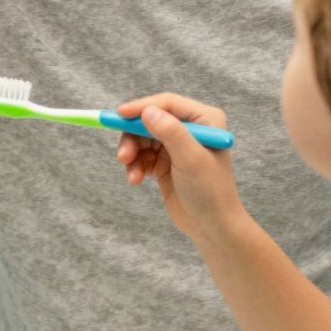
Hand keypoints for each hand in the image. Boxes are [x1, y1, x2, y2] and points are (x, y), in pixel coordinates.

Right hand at [113, 95, 247, 247]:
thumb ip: (170, 132)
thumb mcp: (191, 159)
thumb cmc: (209, 191)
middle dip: (133, 137)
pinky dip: (135, 166)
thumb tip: (147, 111)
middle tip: (123, 157)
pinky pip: (142, 155)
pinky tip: (136, 180)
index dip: (141, 107)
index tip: (117, 116)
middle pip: (149, 120)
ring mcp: (176, 145)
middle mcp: (191, 127)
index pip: (167, 104)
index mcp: (205, 119)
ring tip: (133, 176)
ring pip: (141, 138)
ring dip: (132, 155)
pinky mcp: (165, 162)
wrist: (212, 227)